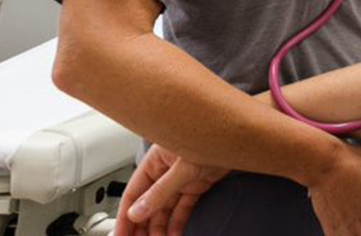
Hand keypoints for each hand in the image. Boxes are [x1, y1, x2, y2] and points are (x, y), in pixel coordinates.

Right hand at [113, 144, 227, 235]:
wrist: (239, 135)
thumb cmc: (212, 136)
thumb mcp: (183, 168)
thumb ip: (160, 192)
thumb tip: (137, 211)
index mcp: (155, 161)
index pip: (133, 193)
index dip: (125, 216)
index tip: (121, 234)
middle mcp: (165, 171)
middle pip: (147, 204)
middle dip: (141, 225)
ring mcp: (181, 179)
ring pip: (164, 209)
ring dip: (159, 227)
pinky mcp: (196, 184)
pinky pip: (182, 208)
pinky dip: (178, 222)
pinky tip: (174, 234)